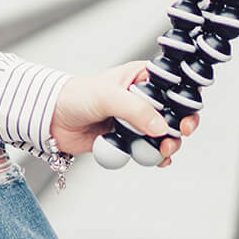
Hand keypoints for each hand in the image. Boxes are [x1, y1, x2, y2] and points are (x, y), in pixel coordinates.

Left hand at [49, 61, 198, 167]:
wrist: (51, 119)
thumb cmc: (76, 96)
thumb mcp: (108, 96)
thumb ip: (136, 109)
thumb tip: (161, 127)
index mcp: (142, 78)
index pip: (173, 85)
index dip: (186, 98)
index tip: (187, 114)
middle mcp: (142, 99)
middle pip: (174, 113)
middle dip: (181, 125)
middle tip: (179, 135)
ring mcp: (136, 120)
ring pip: (163, 134)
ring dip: (168, 144)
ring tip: (163, 151)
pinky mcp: (128, 139)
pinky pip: (148, 150)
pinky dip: (155, 156)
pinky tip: (157, 160)